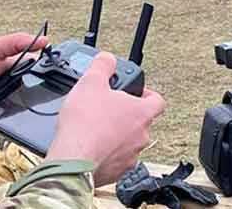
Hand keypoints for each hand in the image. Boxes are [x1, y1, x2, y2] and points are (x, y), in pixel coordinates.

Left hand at [0, 32, 47, 117]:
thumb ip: (17, 41)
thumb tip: (45, 40)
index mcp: (15, 67)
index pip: (38, 66)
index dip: (46, 66)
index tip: (56, 65)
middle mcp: (16, 85)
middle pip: (38, 85)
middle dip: (41, 84)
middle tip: (43, 82)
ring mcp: (12, 103)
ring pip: (33, 102)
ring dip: (33, 100)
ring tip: (28, 95)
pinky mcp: (7, 120)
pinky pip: (22, 118)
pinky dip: (24, 115)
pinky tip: (22, 110)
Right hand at [46, 52, 166, 185]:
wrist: (73, 159)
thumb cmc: (85, 124)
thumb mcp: (91, 82)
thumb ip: (103, 65)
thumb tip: (107, 59)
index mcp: (141, 113)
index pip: (158, 101)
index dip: (148, 94)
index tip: (136, 92)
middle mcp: (141, 136)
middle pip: (141, 122)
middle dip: (126, 115)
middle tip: (108, 109)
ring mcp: (130, 156)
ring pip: (128, 142)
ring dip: (116, 135)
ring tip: (97, 129)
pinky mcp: (116, 173)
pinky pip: (115, 160)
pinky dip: (106, 153)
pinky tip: (91, 147)